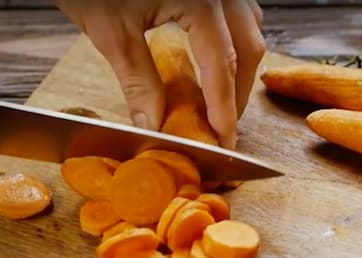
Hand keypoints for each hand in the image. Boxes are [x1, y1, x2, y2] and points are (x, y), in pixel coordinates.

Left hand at [55, 0, 264, 148]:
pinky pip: (238, 13)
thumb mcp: (112, 31)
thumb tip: (152, 124)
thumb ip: (138, 81)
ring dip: (240, 66)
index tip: (224, 139)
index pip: (222, 65)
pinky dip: (233, 41)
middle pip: (248, 47)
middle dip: (239, 90)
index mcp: (201, 0)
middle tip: (224, 125)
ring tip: (223, 97)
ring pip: (249, 27)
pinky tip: (218, 58)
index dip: (225, 108)